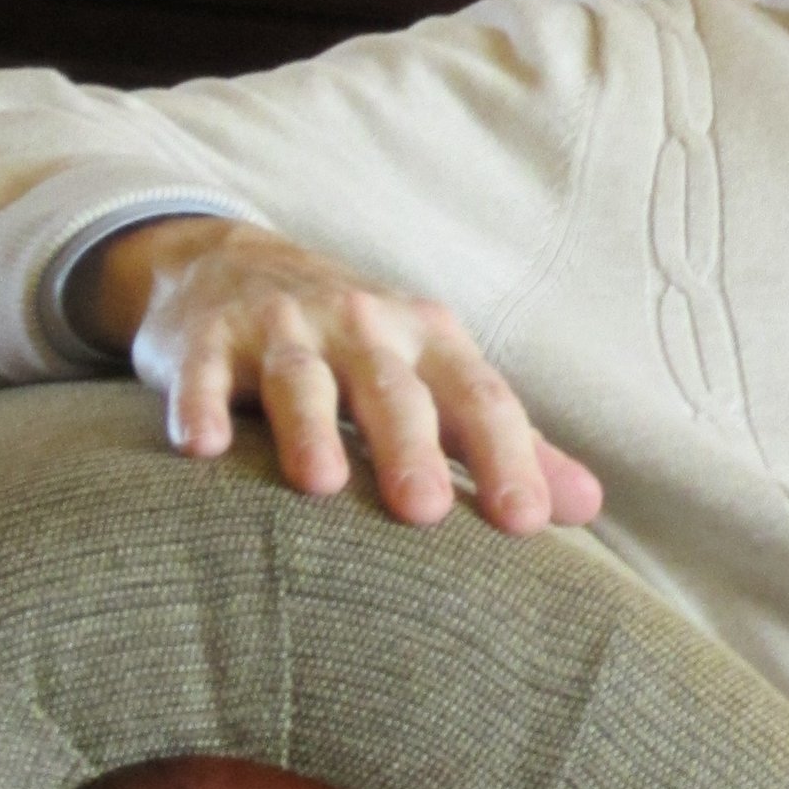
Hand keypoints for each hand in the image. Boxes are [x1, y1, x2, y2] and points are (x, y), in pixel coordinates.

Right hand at [66, 217, 603, 535]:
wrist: (231, 265)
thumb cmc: (357, 346)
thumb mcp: (435, 376)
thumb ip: (508, 442)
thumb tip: (590, 507)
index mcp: (428, 342)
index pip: (477, 398)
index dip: (506, 456)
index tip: (526, 523)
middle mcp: (361, 327)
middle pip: (391, 389)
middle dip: (408, 446)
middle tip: (422, 512)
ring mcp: (280, 328)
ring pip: (300, 377)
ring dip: (309, 428)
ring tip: (318, 484)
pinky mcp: (206, 338)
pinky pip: (201, 374)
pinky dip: (199, 406)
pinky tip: (199, 449)